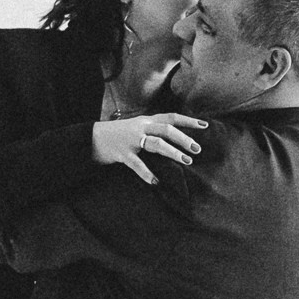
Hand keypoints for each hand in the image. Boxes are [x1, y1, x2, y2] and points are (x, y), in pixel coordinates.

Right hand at [92, 114, 209, 185]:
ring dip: (172, 152)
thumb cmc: (120, 135)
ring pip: (155, 144)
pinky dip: (146, 173)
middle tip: (197, 149)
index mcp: (146, 120)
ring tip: (186, 161)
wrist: (93, 138)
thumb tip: (177, 137)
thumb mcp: (138, 127)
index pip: (170, 117)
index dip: (188, 121)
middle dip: (183, 139)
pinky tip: (155, 181)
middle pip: (166, 129)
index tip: (205, 125)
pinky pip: (137, 164)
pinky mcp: (122, 154)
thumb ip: (154, 130)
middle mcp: (141, 128)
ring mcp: (131, 141)